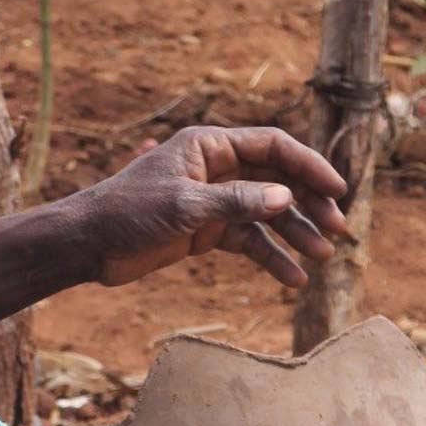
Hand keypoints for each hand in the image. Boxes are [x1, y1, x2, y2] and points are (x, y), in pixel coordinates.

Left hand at [75, 126, 348, 287]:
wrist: (88, 244)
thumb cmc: (127, 212)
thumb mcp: (184, 206)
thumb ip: (236, 201)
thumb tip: (286, 199)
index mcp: (211, 146)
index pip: (273, 147)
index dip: (309, 166)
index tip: (337, 190)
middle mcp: (218, 168)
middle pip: (278, 180)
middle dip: (310, 203)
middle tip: (338, 229)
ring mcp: (214, 200)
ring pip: (268, 213)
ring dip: (296, 232)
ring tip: (322, 256)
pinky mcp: (207, 230)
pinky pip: (249, 240)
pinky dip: (271, 257)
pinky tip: (293, 279)